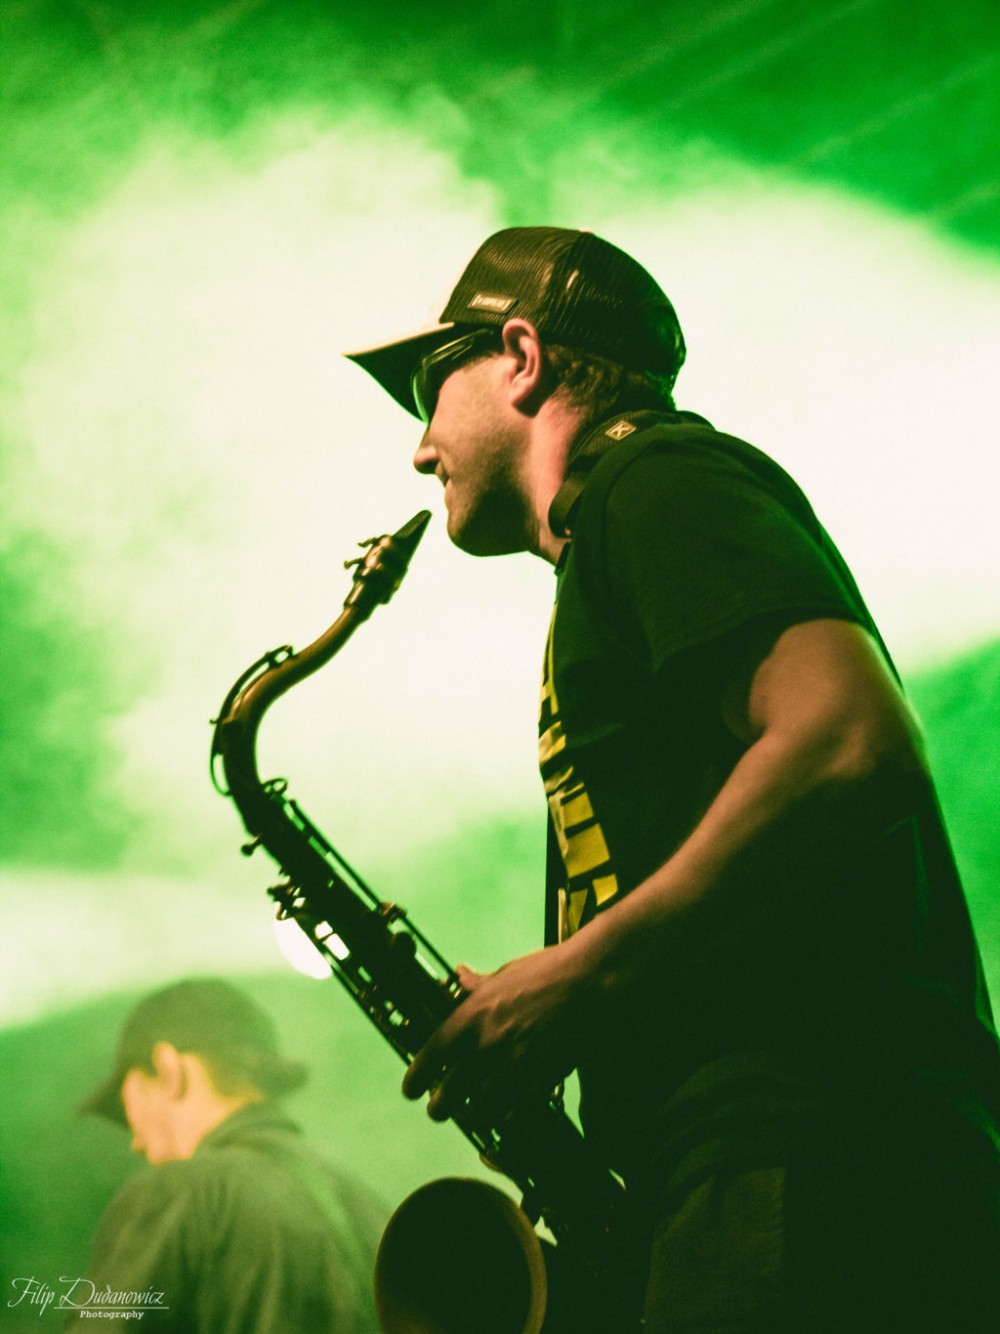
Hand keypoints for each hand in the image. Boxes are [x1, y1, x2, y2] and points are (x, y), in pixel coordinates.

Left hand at [402, 944, 592, 1124]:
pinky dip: (510, 1118)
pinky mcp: (542, 1077)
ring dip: (475, 1114)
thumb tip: (459, 973)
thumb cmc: (546, 971)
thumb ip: (478, 983)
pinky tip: (509, 1116)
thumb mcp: (504, 973)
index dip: (416, 1077)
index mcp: (472, 1015)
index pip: (432, 1054)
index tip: (411, 1089)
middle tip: (438, 1111)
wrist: (588, 979)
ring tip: (474, 1115)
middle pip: (451, 1092)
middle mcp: (487, 1043)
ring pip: (482, 1108)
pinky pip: (518, 1111)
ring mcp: (515, 1063)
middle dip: (440, 1107)